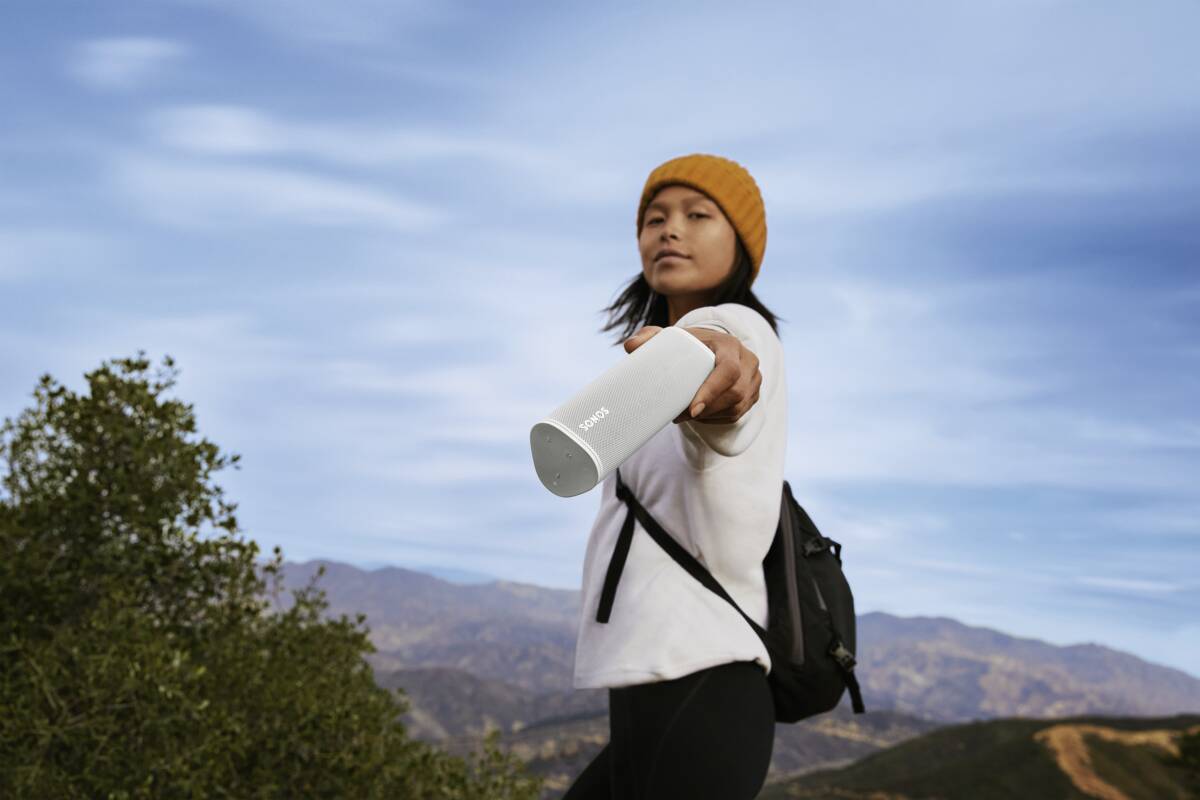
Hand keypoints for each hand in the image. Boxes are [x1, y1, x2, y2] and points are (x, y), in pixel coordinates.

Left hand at [624, 325, 761, 424]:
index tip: (692, 409)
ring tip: (685, 415)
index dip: (712, 391)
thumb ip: (651, 337)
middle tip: (679, 416)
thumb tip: (630, 346)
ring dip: (710, 416)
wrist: (714, 348)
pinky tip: (700, 416)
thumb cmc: (691, 344)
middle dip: (707, 409)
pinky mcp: (753, 395)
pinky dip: (716, 418)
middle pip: (734, 393)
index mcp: (729, 344)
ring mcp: (754, 380)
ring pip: (735, 407)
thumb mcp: (672, 338)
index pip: (728, 370)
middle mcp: (748, 361)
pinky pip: (737, 414)